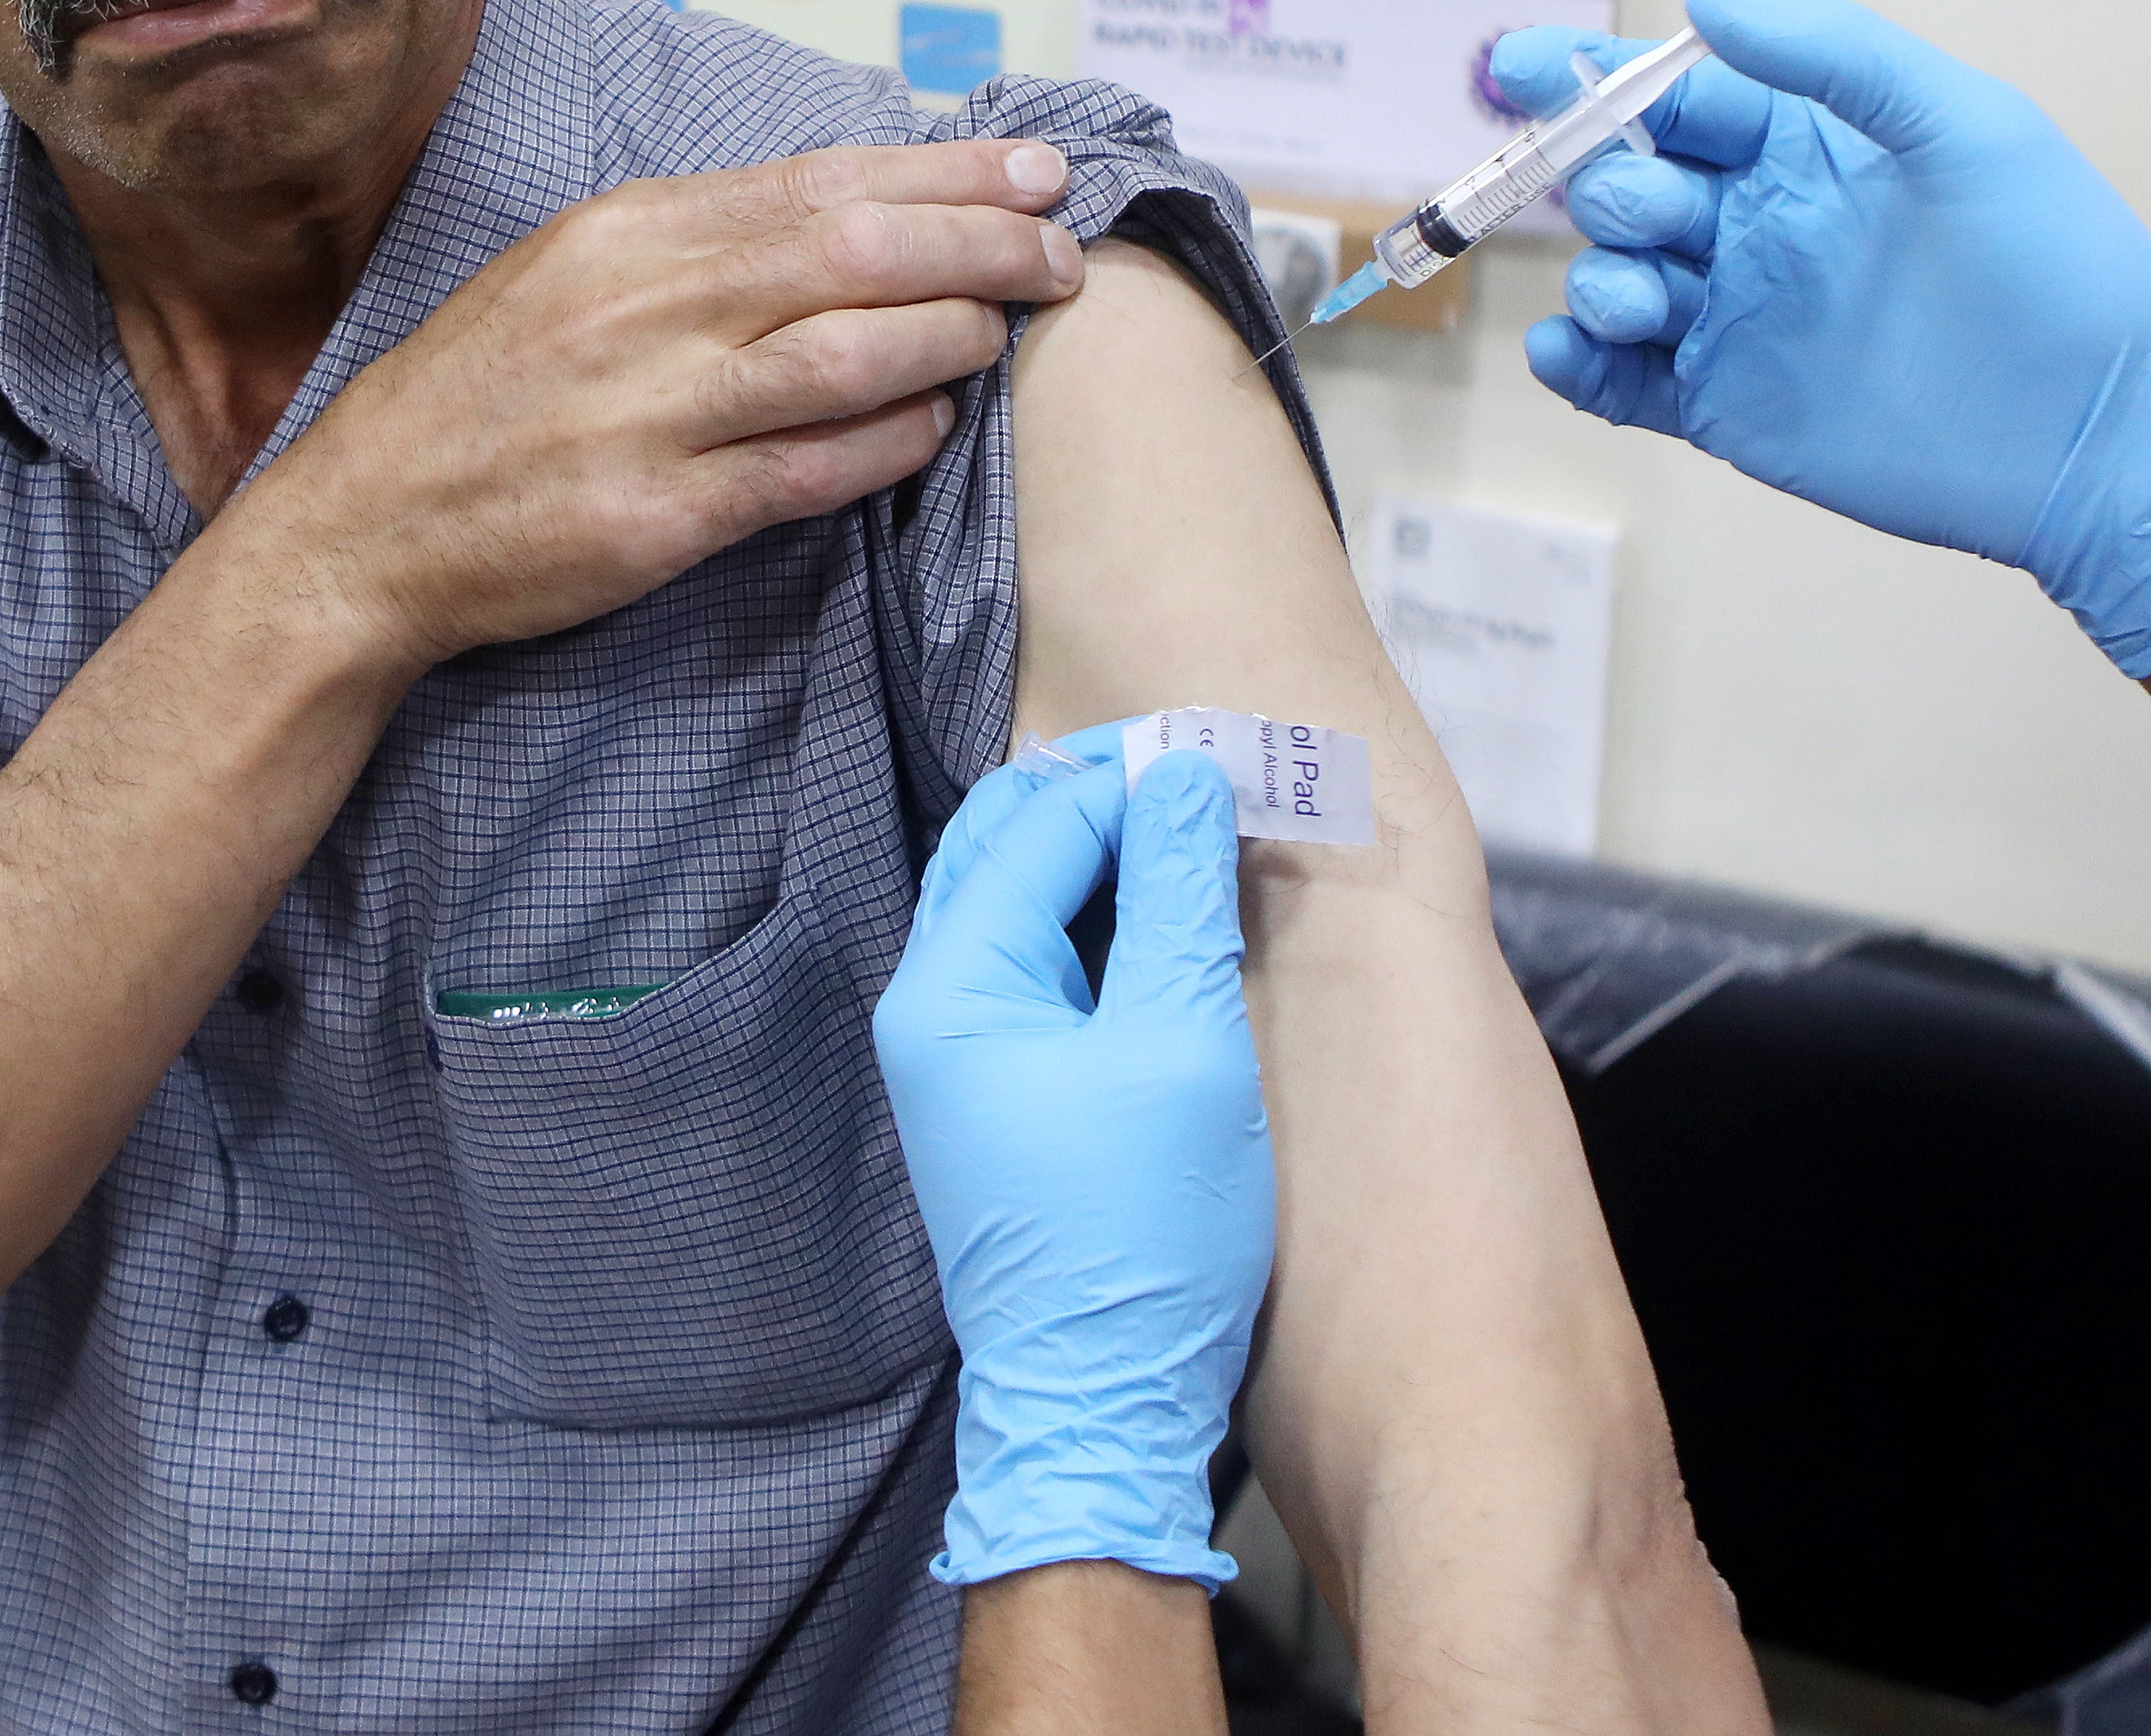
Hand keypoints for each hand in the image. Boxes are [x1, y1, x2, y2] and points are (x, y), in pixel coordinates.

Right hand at [256, 138, 1083, 669]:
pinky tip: (935, 430)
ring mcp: (651, 411)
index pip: (821, 180)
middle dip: (980, 243)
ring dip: (949, 337)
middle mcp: (644, 306)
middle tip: (1060, 253)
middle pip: (856, 251)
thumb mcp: (569, 275)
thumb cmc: (479, 399)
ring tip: (1005, 330)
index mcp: (627, 234)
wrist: (360, 528)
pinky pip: (807, 468)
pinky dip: (887, 445)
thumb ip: (696, 244)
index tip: (1036, 172)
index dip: (945, 174)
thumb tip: (846, 213)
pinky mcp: (656, 513)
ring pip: (847, 352)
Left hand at [874, 736, 1273, 1591]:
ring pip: (1013, 898)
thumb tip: (1186, 779)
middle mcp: (930, 1009)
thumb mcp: (1183, 1047)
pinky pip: (1030, 960)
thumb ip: (1180, 898)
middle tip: (1197, 768)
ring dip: (1094, 850)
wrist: (1100, 1401)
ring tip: (1187, 822)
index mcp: (953, 989)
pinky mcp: (995, 1092)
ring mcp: (955, 1055)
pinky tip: (1158, 905)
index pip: (1040, 827)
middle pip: (1002, 845)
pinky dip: (1090, 912)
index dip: (1130, 776)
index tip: (1220, 749)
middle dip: (1096, 793)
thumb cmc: (1144, 1234)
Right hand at [1494, 0, 2150, 675]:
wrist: (2104, 435)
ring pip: (1615, 278)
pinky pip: (1622, 384)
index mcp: (1807, 147)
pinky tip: (1568, 352)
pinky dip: (1576, 365)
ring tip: (1644, 295)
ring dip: (1599, 276)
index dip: (1591, 75)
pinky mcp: (1731, 409)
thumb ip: (1835, 55)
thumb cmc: (2060, 264)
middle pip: (1627, 181)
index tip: (1525, 66)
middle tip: (1651, 208)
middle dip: (1604, 179)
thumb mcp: (1964, 123)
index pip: (1673, 96)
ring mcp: (1742, 320)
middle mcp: (1761, 226)